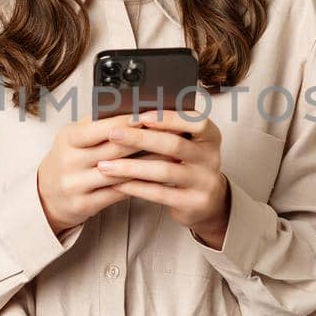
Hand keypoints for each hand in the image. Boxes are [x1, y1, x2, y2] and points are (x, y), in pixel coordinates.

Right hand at [36, 111, 161, 234]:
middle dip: (144, 140)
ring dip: (148, 163)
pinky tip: (156, 178)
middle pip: (114, 149)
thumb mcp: (73, 137)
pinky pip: (117, 193)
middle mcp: (69, 162)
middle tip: (169, 133)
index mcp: (67, 139)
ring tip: (170, 154)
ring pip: (119, 172)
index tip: (149, 114)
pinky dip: (139, 184)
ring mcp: (76, 185)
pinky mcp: (84, 204)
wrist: (46, 196)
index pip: (100, 128)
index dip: (126, 121)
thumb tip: (129, 106)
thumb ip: (96, 124)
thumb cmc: (68, 159)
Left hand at [96, 108, 231, 246]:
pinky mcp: (193, 203)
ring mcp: (204, 182)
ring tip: (105, 165)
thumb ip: (169, 129)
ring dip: (131, 167)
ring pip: (164, 171)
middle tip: (113, 135)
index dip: (169, 118)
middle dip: (140, 138)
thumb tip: (130, 113)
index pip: (196, 121)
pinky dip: (136, 187)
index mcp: (210, 136)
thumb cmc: (189, 164)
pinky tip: (117, 183)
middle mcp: (210, 157)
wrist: (208, 201)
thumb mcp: (188, 144)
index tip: (141, 115)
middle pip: (174, 144)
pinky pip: (160, 193)